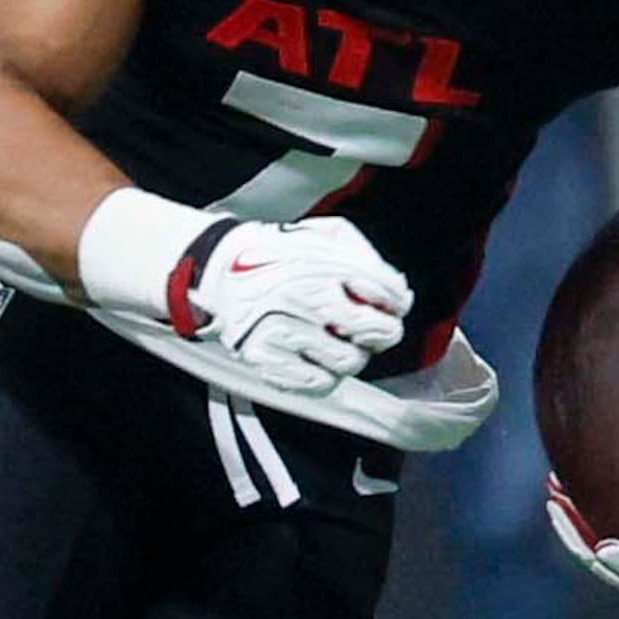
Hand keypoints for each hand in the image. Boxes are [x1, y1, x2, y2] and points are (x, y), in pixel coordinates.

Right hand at [183, 216, 411, 395]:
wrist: (219, 270)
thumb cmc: (279, 254)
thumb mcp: (325, 236)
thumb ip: (366, 256)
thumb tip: (399, 291)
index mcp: (321, 262)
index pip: (386, 290)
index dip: (397, 302)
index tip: (391, 305)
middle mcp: (303, 295)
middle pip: (378, 331)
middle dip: (384, 332)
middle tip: (372, 329)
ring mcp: (283, 329)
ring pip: (350, 361)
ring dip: (352, 354)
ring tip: (335, 340)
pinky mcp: (265, 357)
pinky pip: (319, 382)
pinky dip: (325, 373)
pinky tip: (313, 355)